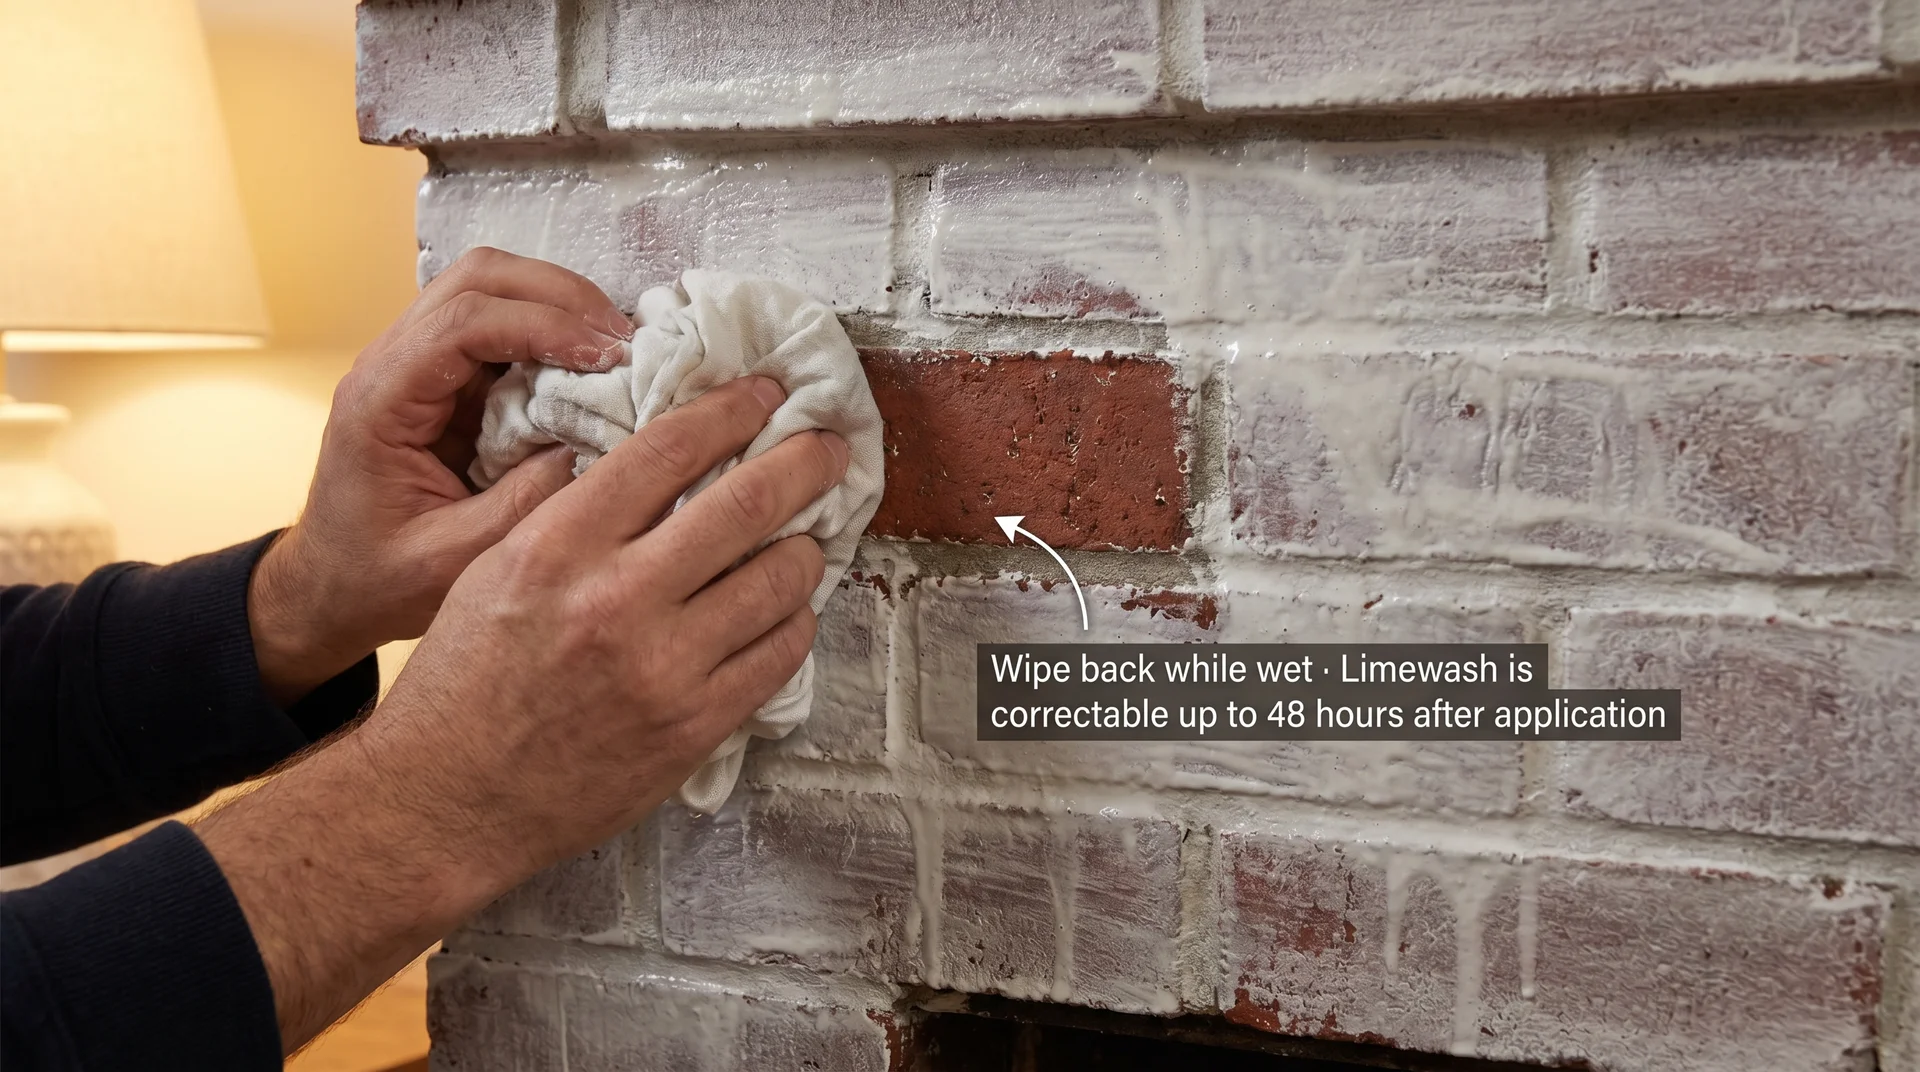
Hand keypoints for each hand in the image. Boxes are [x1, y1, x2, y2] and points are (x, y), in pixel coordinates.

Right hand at [196, 376, 850, 1050]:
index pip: (669, 449)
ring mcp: (665, 669)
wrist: (445, 798)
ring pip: (780, 580)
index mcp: (558, 548)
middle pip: (747, 503)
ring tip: (806, 537)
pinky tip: (785, 610)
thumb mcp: (494, 568)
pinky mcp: (695, 726)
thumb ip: (574, 514)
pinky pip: (778, 654)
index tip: (765, 392)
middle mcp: (617, 600)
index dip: (732, 409)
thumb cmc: (464, 680)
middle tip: (829, 447)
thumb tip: (660, 462)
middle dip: (804, 462)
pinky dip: (793, 622)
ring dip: (805, 548)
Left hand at [248, 247, 636, 705]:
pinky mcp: (446, 375)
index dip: (544, 326)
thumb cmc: (380, 579)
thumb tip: (604, 444)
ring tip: (616, 349)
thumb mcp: (457, 558)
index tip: (608, 357)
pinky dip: (552, 329)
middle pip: (478, 277)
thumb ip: (526, 504)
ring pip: (491, 286)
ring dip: (559, 304)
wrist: (332, 587)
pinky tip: (591, 364)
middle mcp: (391, 363)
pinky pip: (502, 324)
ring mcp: (418, 362)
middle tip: (624, 341)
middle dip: (560, 295)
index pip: (464, 323)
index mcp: (380, 402)